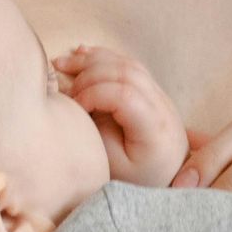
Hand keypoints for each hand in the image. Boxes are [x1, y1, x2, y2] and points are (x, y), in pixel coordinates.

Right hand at [53, 44, 188, 186]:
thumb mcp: (114, 167)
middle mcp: (161, 104)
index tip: (75, 108)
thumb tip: (77, 102)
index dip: (93, 94)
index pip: (124, 94)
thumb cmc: (138, 177)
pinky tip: (80, 54)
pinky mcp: (151, 89)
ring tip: (62, 63)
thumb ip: (98, 134)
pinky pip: (128, 64)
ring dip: (92, 61)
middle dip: (89, 74)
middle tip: (65, 88)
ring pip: (126, 63)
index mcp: (154, 127)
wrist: (169, 175)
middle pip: (125, 71)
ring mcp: (158, 94)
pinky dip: (103, 57)